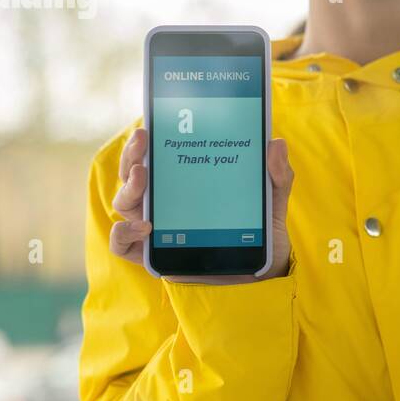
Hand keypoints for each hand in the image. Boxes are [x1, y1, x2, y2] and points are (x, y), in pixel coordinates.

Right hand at [109, 127, 294, 281]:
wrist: (264, 276)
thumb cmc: (260, 235)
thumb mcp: (271, 202)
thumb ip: (277, 175)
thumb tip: (277, 143)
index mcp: (185, 183)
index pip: (156, 156)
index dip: (146, 140)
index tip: (150, 124)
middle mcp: (164, 203)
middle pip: (133, 175)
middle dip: (132, 155)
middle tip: (142, 141)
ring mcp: (155, 230)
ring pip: (124, 203)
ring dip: (128, 187)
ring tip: (143, 177)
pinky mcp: (153, 256)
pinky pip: (122, 244)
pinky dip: (124, 232)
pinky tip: (144, 226)